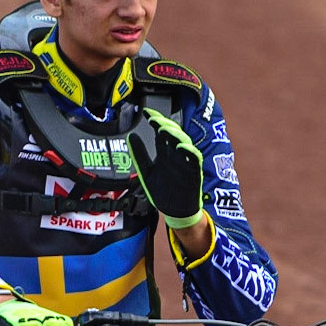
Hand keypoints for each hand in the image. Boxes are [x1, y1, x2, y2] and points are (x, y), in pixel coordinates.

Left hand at [127, 107, 203, 228]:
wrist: (176, 212)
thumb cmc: (164, 192)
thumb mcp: (147, 172)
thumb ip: (140, 155)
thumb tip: (131, 136)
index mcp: (164, 152)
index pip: (160, 131)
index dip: (155, 120)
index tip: (146, 112)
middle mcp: (176, 154)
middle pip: (172, 133)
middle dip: (164, 124)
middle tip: (154, 119)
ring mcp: (186, 162)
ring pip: (183, 142)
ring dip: (175, 134)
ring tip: (164, 129)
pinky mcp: (194, 172)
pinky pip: (194, 159)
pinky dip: (189, 151)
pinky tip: (180, 146)